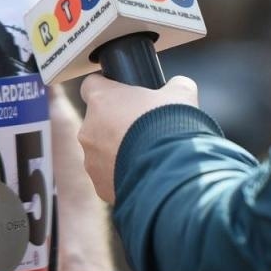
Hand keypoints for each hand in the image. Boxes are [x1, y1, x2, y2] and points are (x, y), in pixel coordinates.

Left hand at [78, 75, 198, 202]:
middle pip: (97, 121)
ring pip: (101, 151)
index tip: (122, 94)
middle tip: (143, 128)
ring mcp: (91, 160)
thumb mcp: (181, 93)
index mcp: (101, 99)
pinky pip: (108, 176)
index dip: (108, 87)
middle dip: (116, 124)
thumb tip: (178, 87)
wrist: (171, 172)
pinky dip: (123, 174)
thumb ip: (174, 85)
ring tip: (146, 154)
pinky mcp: (99, 185)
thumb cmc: (170, 127)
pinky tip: (145, 173)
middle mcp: (88, 129)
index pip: (91, 84)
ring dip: (118, 151)